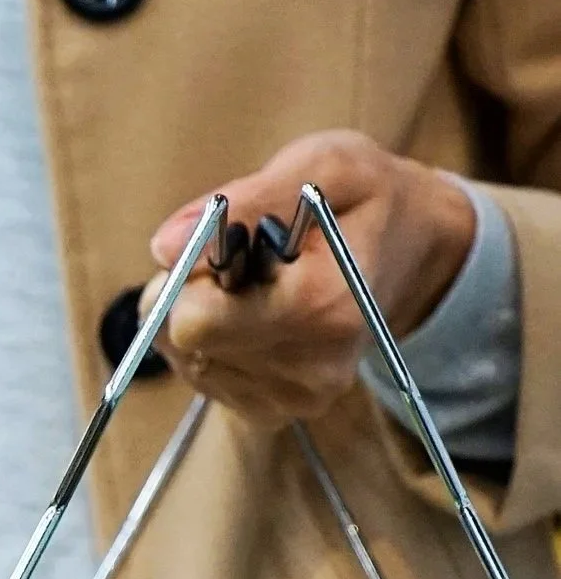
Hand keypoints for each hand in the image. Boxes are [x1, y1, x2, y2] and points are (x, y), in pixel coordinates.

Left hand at [145, 131, 476, 428]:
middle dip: (191, 293)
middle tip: (241, 262)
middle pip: (182, 342)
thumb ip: (246, 200)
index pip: (195, 320)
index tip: (230, 245)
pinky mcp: (276, 412)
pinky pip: (202, 377)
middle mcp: (311, 368)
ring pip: (185, 359)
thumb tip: (164, 246)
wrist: (414, 251)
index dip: (192, 276)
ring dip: (202, 315)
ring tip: (255, 286)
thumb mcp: (323, 166)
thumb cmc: (366, 198)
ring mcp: (294, 398)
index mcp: (322, 307)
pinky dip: (213, 342)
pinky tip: (254, 316)